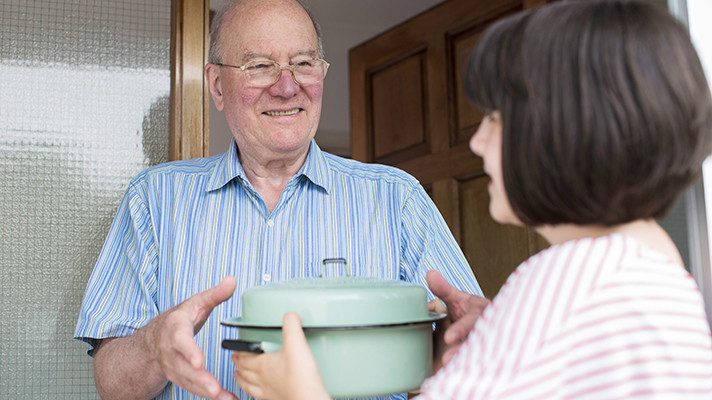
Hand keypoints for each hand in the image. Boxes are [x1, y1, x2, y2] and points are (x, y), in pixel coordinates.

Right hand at [144, 276, 237, 399]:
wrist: (155, 339)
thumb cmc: (180, 319)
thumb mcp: (196, 303)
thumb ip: (215, 294)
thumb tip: (232, 280)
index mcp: (175, 329)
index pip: (180, 340)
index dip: (188, 351)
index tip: (198, 361)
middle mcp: (171, 351)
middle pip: (183, 367)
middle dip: (198, 378)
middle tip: (213, 389)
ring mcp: (173, 367)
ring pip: (188, 381)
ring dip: (204, 391)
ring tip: (222, 397)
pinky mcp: (179, 377)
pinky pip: (193, 388)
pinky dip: (208, 395)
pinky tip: (226, 399)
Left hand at [232, 312, 330, 399]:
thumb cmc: (301, 377)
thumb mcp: (296, 343)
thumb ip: (291, 324)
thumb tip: (290, 315)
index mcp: (262, 365)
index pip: (243, 358)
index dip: (237, 352)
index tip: (234, 348)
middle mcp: (262, 380)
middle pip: (244, 372)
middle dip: (238, 365)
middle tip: (236, 360)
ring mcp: (269, 392)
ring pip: (249, 386)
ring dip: (242, 380)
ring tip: (239, 377)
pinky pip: (261, 397)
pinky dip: (256, 393)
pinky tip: (262, 391)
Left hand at [427, 270, 489, 369]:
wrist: (484, 329)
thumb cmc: (469, 313)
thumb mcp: (457, 300)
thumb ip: (444, 290)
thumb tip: (429, 273)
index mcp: (480, 311)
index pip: (473, 319)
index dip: (461, 328)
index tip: (448, 337)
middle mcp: (486, 327)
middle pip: (478, 339)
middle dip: (461, 349)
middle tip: (446, 358)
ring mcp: (486, 342)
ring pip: (477, 352)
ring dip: (462, 360)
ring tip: (447, 366)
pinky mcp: (483, 356)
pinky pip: (479, 363)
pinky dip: (470, 368)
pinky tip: (456, 375)